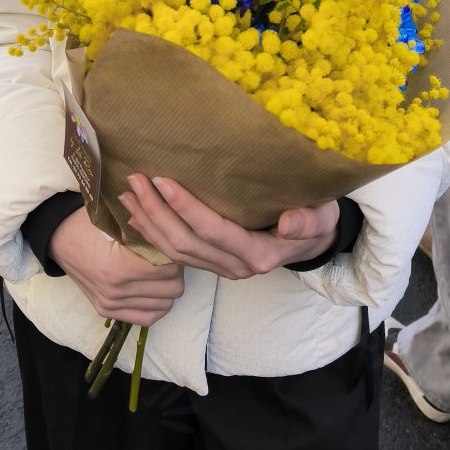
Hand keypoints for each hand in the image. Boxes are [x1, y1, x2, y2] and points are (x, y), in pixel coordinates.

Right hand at [47, 206, 183, 325]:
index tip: (173, 243)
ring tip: (162, 270)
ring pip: (163, 306)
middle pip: (172, 290)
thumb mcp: (119, 220)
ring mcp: (110, 304)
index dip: (177, 254)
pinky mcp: (106, 311)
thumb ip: (148, 230)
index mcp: (120, 267)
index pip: (170, 269)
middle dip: (176, 271)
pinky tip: (154, 289)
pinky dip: (156, 305)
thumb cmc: (90, 222)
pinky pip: (146, 318)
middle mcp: (116, 292)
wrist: (59, 237)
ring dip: (167, 288)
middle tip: (170, 255)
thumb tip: (176, 231)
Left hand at [119, 174, 340, 279]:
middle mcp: (236, 266)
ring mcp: (222, 268)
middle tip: (135, 181)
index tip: (163, 181)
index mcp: (259, 254)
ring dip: (148, 222)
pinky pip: (177, 254)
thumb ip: (306, 221)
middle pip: (185, 243)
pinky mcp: (214, 264)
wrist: (315, 243)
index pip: (213, 230)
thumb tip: (288, 222)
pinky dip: (153, 233)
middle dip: (156, 212)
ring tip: (127, 194)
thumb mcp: (321, 216)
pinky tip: (136, 215)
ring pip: (175, 252)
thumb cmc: (317, 221)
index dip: (185, 207)